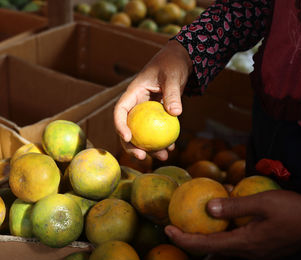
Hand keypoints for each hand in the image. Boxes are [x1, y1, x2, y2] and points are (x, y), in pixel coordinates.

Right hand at [113, 40, 191, 160]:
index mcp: (133, 93)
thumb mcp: (173, 76)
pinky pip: (156, 131)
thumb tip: (175, 113)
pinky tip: (171, 149)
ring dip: (149, 148)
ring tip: (163, 156)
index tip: (128, 138)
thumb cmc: (173, 64)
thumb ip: (172, 93)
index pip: (120, 110)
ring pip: (142, 133)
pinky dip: (162, 140)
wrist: (180, 61)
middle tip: (142, 156)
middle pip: (127, 128)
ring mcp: (146, 112)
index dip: (120, 125)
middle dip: (130, 146)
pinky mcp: (157, 116)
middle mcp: (136, 105)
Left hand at [165, 190, 300, 259]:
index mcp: (244, 242)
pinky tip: (217, 219)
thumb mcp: (264, 202)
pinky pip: (233, 241)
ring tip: (189, 221)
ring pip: (221, 245)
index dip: (183, 239)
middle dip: (188, 238)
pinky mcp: (260, 246)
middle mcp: (246, 251)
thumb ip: (235, 205)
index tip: (167, 228)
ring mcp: (254, 251)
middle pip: (210, 248)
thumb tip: (208, 207)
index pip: (205, 245)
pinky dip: (219, 232)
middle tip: (172, 224)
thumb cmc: (295, 211)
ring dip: (203, 235)